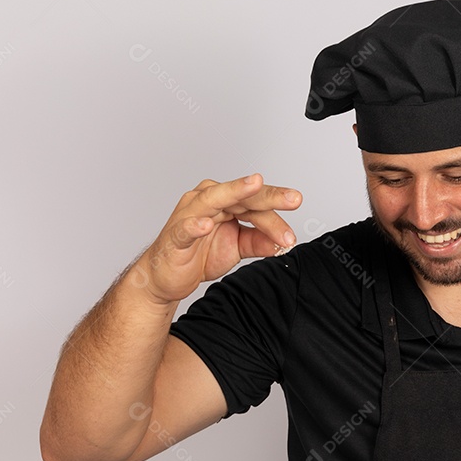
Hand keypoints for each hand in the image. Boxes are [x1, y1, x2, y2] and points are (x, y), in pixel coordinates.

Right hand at [131, 174, 301, 303]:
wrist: (166, 277)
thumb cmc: (198, 254)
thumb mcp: (236, 248)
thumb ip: (258, 242)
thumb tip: (283, 243)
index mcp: (224, 202)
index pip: (256, 204)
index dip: (276, 219)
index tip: (291, 237)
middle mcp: (207, 200)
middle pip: (242, 196)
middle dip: (269, 196)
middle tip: (294, 198)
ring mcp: (189, 214)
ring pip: (214, 199)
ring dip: (235, 192)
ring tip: (254, 184)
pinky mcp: (175, 234)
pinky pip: (186, 227)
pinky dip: (195, 225)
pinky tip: (206, 224)